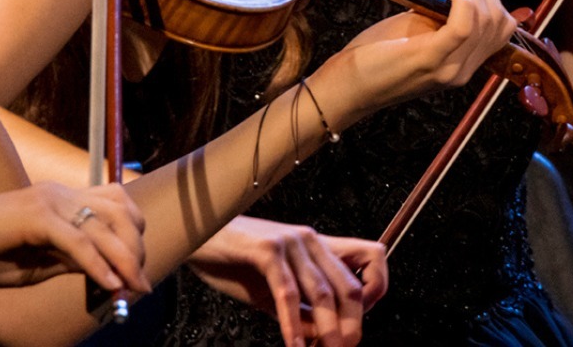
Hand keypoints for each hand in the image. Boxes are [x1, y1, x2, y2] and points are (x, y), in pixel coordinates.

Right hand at [0, 181, 151, 294]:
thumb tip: (107, 272)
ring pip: (106, 227)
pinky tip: (109, 284)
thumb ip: (70, 260)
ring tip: (133, 286)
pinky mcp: (36, 217)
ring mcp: (49, 201)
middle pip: (122, 213)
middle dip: (136, 249)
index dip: (133, 236)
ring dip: (125, 259)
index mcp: (62, 199)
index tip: (137, 272)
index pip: (117, 205)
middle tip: (140, 283)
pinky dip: (98, 265)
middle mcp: (62, 193)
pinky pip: (78, 243)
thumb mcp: (36, 262)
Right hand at [188, 216, 387, 346]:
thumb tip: (324, 336)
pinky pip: (287, 292)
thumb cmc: (234, 261)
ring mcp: (290, 243)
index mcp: (318, 246)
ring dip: (328, 331)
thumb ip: (302, 310)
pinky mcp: (266, 250)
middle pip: (351, 287)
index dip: (375, 293)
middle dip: (352, 327)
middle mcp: (311, 240)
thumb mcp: (274, 291)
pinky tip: (292, 343)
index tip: (355, 324)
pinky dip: (292, 323)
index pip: (372, 259)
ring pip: (323, 293)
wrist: (198, 236)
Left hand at [320, 0, 517, 123]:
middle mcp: (463, 70)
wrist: (347, 87)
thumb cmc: (376, 56)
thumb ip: (442, 16)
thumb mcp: (418, 31)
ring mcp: (450, 68)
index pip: (501, 27)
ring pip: (485, 19)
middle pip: (498, 20)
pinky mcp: (431, 59)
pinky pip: (463, 25)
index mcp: (464, 64)